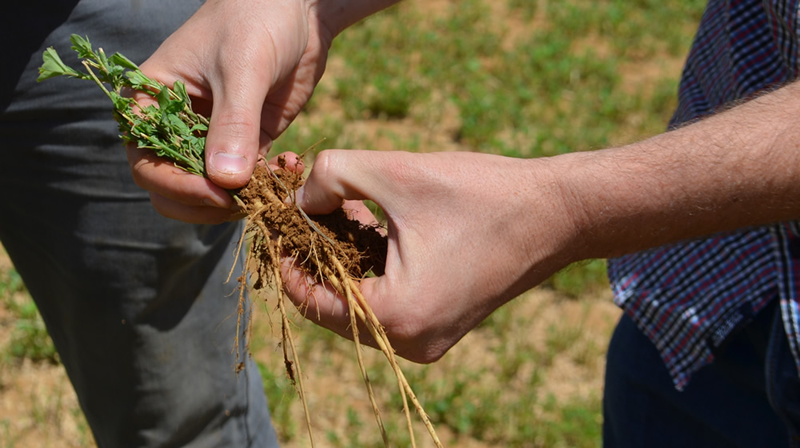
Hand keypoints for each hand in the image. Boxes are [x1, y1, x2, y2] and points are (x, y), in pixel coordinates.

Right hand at [127, 0, 332, 222]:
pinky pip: (246, 181)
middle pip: (171, 189)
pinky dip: (264, 188)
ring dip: (237, 201)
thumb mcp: (242, 68)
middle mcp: (175, 126)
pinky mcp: (247, 144)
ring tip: (270, 189)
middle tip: (244, 201)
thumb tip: (225, 182)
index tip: (217, 192)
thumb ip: (233, 124)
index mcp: (150, 101)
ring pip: (209, 192)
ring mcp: (211, 138)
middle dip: (204, 203)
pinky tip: (287, 173)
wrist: (297, 8)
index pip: (146, 162)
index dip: (176, 186)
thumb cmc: (255, 19)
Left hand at [282, 150, 582, 361]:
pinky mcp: (443, 323)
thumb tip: (300, 197)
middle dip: (315, 255)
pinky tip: (369, 226)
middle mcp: (411, 341)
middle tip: (304, 211)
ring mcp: (430, 338)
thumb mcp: (396, 172)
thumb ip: (331, 176)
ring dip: (342, 259)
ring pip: (360, 302)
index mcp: (396, 316)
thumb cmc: (483, 193)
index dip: (287, 259)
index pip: (313, 300)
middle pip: (334, 304)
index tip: (277, 222)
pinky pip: (388, 301)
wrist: (559, 211)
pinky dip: (371, 268)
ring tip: (336, 212)